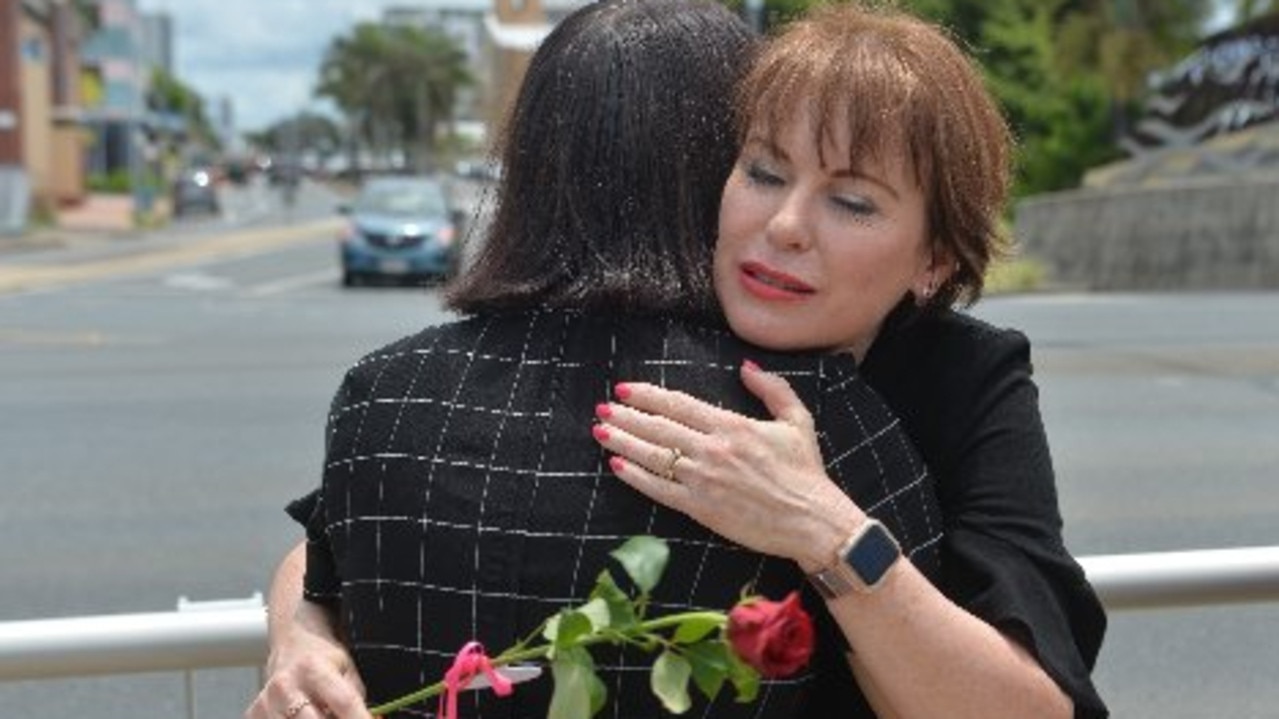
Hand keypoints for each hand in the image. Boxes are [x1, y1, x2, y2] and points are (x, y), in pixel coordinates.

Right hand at [245, 605, 368, 718]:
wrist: (291, 645)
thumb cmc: (322, 659)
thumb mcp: (347, 671)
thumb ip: (356, 700)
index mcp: (314, 669)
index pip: (344, 703)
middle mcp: (286, 686)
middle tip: (340, 715)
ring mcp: (267, 703)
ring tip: (325, 712)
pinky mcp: (254, 715)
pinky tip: (306, 715)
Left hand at [593, 361, 862, 569]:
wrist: (812, 521)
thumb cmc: (806, 472)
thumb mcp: (797, 420)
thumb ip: (772, 388)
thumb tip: (746, 367)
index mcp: (732, 426)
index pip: (678, 404)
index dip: (647, 395)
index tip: (625, 389)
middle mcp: (712, 450)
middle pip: (658, 428)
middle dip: (625, 417)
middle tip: (602, 409)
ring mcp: (703, 480)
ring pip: (653, 457)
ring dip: (623, 443)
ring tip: (601, 432)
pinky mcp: (701, 508)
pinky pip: (659, 490)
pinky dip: (636, 478)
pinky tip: (617, 467)